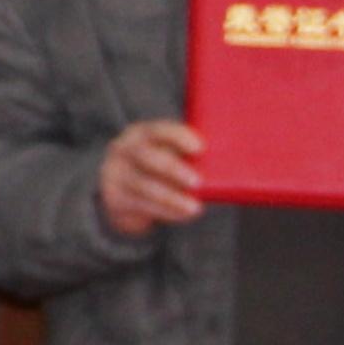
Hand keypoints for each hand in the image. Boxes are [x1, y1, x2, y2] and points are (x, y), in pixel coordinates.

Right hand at [96, 120, 205, 239]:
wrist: (120, 191)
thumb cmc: (155, 168)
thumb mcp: (165, 154)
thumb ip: (186, 154)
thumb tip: (227, 160)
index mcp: (139, 134)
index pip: (157, 130)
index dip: (178, 137)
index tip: (200, 148)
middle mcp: (123, 151)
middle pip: (148, 157)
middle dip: (174, 169)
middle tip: (198, 182)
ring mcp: (116, 175)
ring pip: (145, 186)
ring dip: (173, 198)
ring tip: (195, 207)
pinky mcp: (116, 198)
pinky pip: (143, 206)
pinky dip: (166, 212)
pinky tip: (183, 214)